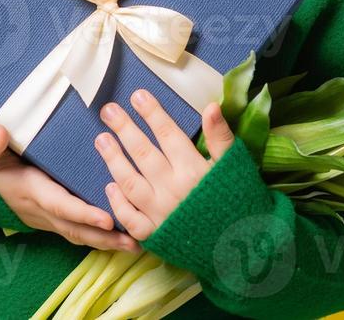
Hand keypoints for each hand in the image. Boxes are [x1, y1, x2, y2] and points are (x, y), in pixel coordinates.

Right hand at [0, 124, 140, 252]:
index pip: (60, 204)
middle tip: (134, 240)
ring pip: (81, 234)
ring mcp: (51, 218)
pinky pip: (81, 231)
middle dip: (105, 236)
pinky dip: (102, 238)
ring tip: (138, 244)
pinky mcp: (58, 219)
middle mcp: (45, 210)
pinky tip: (125, 237)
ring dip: (108, 242)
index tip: (107, 219)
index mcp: (33, 191)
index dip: (83, 213)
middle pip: (77, 228)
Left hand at [94, 92, 235, 240]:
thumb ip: (221, 137)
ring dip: (113, 160)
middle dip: (124, 129)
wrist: (242, 249)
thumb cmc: (240, 202)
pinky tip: (109, 186)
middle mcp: (173, 190)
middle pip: (143, 153)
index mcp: (193, 170)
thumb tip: (211, 106)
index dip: (151, 113)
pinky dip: (118, 203)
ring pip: (129, 182)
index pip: (167, 134)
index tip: (137, 95)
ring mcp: (161, 214)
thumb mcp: (234, 167)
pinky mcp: (155, 236)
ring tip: (101, 139)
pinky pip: (130, 219)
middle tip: (108, 110)